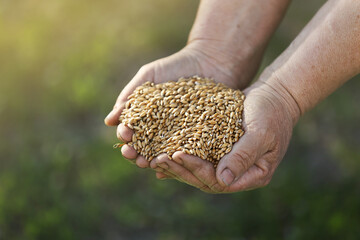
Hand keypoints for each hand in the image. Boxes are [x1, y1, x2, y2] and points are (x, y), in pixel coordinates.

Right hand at [105, 40, 262, 174]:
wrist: (209, 62)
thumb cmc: (175, 66)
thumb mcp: (149, 76)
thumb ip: (129, 96)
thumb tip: (108, 121)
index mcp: (146, 119)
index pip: (131, 134)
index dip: (125, 138)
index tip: (125, 137)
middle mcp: (161, 131)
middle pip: (144, 149)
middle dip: (136, 155)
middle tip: (135, 158)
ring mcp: (180, 137)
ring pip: (164, 155)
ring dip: (155, 163)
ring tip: (151, 165)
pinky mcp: (199, 139)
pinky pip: (189, 153)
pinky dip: (180, 161)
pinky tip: (174, 166)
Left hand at [152, 80, 298, 192]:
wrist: (275, 95)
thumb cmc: (271, 112)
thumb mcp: (261, 133)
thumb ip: (243, 156)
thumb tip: (223, 180)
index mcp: (254, 175)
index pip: (219, 181)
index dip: (196, 170)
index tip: (176, 155)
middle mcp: (240, 173)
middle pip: (205, 180)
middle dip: (180, 171)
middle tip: (157, 160)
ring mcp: (229, 163)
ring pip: (199, 171)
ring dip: (176, 166)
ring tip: (153, 159)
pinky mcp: (220, 151)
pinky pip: (198, 157)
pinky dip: (181, 157)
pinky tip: (162, 155)